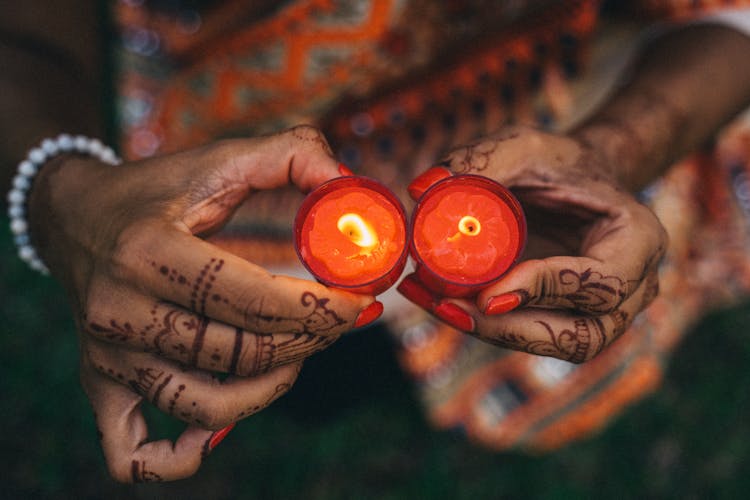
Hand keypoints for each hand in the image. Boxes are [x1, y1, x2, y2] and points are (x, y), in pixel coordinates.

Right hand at [27, 125, 379, 481]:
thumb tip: (348, 181)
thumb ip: (289, 155)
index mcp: (150, 250)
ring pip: (207, 405)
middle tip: (338, 322)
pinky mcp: (99, 382)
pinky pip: (132, 451)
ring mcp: (107, 354)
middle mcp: (120, 309)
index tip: (362, 302)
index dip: (321, 308)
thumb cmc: (156, 191)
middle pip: (240, 353)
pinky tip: (218, 434)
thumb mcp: (217, 159)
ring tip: (296, 356)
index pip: (254, 301)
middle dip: (310, 341)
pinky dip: (180, 456)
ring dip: (270, 389)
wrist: (74, 218)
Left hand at [398, 125, 666, 362]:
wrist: (572, 182)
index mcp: (638, 240)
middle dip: (511, 328)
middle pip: (584, 334)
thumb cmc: (556, 161)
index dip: (546, 290)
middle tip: (449, 307)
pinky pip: (533, 336)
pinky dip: (485, 326)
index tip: (487, 293)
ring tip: (435, 304)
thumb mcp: (523, 145)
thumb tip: (421, 190)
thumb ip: (480, 161)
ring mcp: (607, 313)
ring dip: (494, 334)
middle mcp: (634, 287)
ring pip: (558, 346)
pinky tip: (437, 301)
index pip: (602, 282)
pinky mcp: (569, 321)